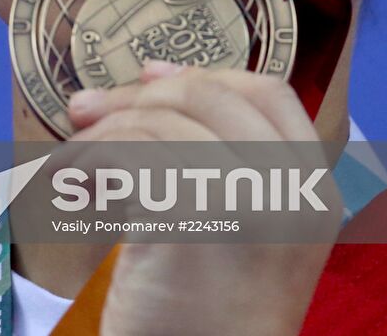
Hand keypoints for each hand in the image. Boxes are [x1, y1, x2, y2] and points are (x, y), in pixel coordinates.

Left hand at [67, 61, 341, 335]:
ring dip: (103, 130)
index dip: (208, 75)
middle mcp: (293, 191)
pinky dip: (89, 155)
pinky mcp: (195, 220)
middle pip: (212, 96)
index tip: (151, 76)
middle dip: (139, 95)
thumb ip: (222, 162)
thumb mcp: (244, 235)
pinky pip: (132, 153)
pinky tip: (72, 179)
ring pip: (164, 122)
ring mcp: (250, 202)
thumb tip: (153, 76)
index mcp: (314, 190)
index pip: (271, 93)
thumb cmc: (210, 321)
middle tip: (86, 110)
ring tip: (74, 160)